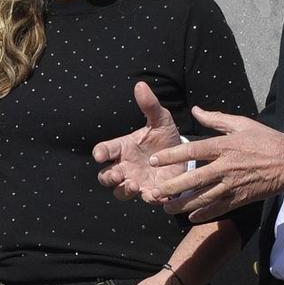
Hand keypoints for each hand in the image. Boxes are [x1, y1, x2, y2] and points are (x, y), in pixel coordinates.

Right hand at [93, 82, 186, 203]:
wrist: (184, 155)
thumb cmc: (165, 136)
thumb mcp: (160, 120)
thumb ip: (150, 106)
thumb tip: (140, 84)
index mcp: (122, 148)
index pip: (104, 150)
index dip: (100, 153)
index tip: (99, 155)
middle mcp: (125, 167)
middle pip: (105, 176)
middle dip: (108, 176)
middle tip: (118, 174)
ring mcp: (136, 181)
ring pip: (120, 192)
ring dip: (123, 190)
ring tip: (132, 184)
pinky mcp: (151, 192)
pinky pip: (146, 200)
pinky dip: (150, 199)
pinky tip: (156, 195)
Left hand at [145, 110, 283, 222]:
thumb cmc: (266, 140)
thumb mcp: (241, 124)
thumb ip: (216, 119)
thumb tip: (195, 110)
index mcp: (225, 146)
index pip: (192, 150)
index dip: (171, 156)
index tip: (154, 161)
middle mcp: (226, 167)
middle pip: (194, 179)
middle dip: (172, 187)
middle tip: (155, 191)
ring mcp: (233, 185)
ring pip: (203, 198)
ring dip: (183, 205)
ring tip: (167, 207)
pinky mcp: (240, 199)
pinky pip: (218, 209)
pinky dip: (204, 214)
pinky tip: (191, 217)